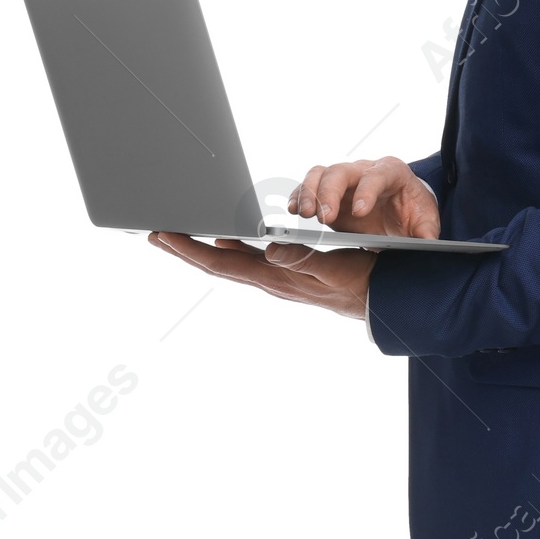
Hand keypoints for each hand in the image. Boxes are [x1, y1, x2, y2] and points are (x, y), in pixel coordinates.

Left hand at [148, 232, 374, 318]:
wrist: (384, 303)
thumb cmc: (364, 284)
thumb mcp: (337, 268)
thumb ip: (303, 259)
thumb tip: (267, 251)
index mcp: (278, 276)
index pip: (224, 262)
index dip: (191, 250)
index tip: (164, 235)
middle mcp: (272, 279)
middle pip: (218, 264)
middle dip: (185, 250)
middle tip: (155, 235)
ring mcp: (278, 278)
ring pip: (231, 263)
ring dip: (202, 250)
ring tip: (179, 237)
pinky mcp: (288, 274)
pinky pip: (248, 262)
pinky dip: (228, 249)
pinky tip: (223, 240)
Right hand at [292, 155, 440, 238]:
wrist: (402, 211)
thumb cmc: (414, 213)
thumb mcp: (426, 223)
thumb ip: (427, 232)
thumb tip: (427, 243)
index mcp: (392, 173)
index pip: (377, 176)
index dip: (366, 191)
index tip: (359, 212)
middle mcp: (365, 171)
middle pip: (341, 171)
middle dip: (329, 193)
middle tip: (322, 218)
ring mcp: (345, 180)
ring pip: (320, 174)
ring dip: (309, 192)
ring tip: (303, 214)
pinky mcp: (329, 192)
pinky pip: (310, 186)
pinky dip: (299, 195)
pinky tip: (294, 210)